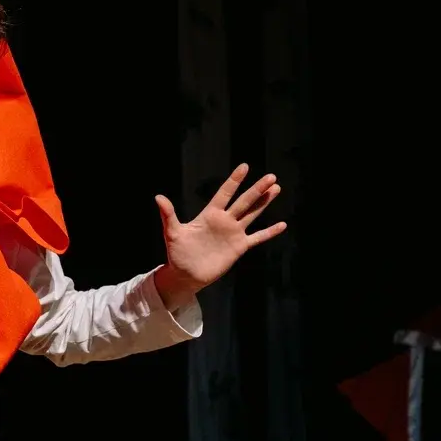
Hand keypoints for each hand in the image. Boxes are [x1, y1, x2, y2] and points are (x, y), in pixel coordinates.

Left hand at [153, 163, 286, 309]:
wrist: (185, 274)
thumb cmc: (177, 253)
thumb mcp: (172, 232)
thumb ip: (168, 214)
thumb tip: (158, 197)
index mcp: (209, 215)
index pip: (224, 193)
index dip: (234, 181)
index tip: (244, 166)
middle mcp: (224, 221)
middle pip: (243, 201)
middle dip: (257, 189)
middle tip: (271, 176)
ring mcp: (233, 233)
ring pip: (252, 214)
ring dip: (264, 203)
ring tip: (276, 189)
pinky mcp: (239, 247)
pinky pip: (257, 238)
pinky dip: (269, 232)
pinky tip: (282, 225)